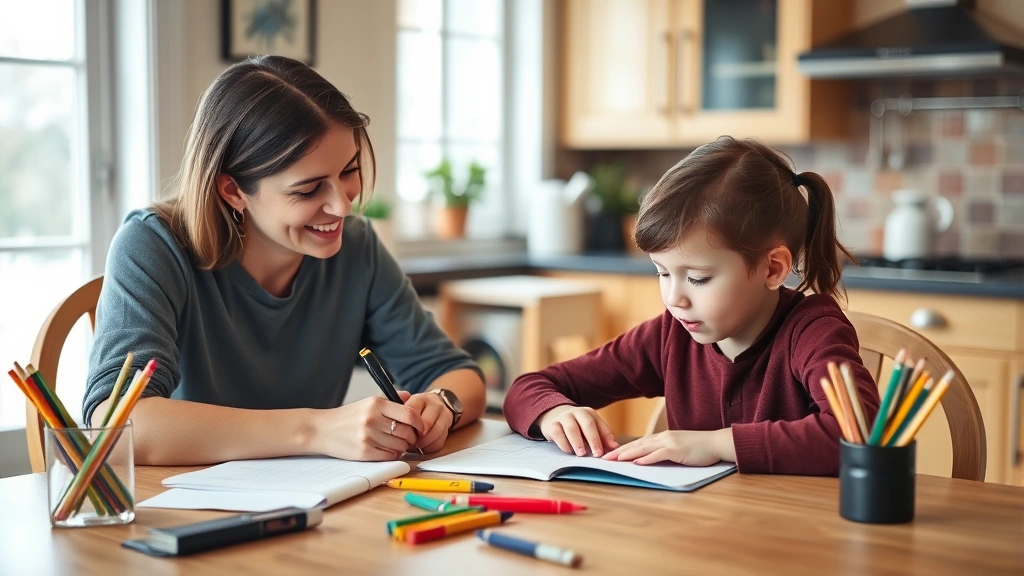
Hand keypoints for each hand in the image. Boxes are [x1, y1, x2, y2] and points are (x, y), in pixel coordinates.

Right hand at [311, 394, 424, 460]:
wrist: (322, 430)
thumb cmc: (348, 416)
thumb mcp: (368, 402)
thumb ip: (391, 400)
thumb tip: (410, 397)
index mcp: (376, 404)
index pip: (409, 414)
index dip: (419, 422)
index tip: (420, 426)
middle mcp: (372, 419)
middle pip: (407, 432)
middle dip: (412, 436)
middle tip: (410, 437)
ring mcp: (368, 437)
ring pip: (400, 445)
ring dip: (403, 446)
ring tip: (398, 443)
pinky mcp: (364, 452)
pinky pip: (389, 455)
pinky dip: (393, 454)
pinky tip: (388, 449)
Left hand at [404, 390, 453, 452]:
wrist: (438, 405)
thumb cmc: (418, 408)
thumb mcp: (408, 404)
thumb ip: (398, 409)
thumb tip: (389, 422)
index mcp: (421, 399)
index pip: (412, 412)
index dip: (406, 425)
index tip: (400, 431)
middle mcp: (434, 405)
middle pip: (425, 423)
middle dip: (416, 435)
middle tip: (408, 441)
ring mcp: (444, 416)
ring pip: (435, 433)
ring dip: (423, 443)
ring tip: (415, 445)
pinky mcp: (448, 428)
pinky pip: (440, 441)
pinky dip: (430, 447)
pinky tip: (423, 447)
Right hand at [536, 405, 618, 456]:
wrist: (553, 414)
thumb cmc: (576, 425)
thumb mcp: (590, 428)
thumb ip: (603, 437)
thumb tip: (616, 447)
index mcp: (590, 413)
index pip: (600, 425)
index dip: (605, 438)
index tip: (609, 451)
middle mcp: (577, 413)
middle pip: (587, 424)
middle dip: (593, 439)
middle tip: (597, 454)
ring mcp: (564, 417)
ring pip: (571, 428)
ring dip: (578, 441)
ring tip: (581, 454)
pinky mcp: (552, 425)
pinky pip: (557, 433)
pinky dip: (563, 443)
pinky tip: (568, 451)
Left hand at [602, 429, 733, 465]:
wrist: (717, 443)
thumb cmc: (700, 448)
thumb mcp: (679, 449)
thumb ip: (664, 452)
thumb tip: (649, 461)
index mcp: (663, 438)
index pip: (638, 444)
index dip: (623, 449)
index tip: (610, 454)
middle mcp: (663, 438)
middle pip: (636, 445)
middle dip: (619, 451)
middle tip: (604, 458)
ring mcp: (670, 442)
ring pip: (644, 448)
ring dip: (628, 454)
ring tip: (614, 459)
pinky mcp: (677, 450)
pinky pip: (659, 454)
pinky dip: (647, 458)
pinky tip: (637, 462)